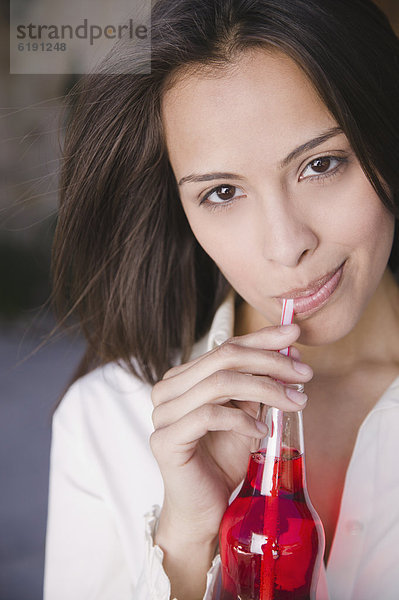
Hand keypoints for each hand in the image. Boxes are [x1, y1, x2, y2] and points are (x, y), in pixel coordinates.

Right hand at [151, 323, 312, 546]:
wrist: (205, 509)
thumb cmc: (224, 460)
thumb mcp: (247, 414)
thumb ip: (258, 385)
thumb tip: (291, 354)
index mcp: (183, 377)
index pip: (225, 347)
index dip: (262, 338)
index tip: (295, 334)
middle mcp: (168, 389)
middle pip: (224, 359)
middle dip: (270, 362)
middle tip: (304, 374)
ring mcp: (162, 413)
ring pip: (220, 382)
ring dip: (264, 389)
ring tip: (293, 403)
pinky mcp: (165, 439)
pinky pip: (209, 415)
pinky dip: (241, 419)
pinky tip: (261, 431)